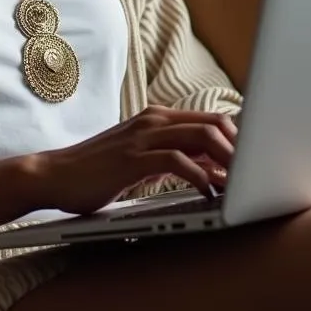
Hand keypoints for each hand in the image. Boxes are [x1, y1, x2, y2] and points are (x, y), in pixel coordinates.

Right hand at [33, 105, 236, 215]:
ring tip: (240, 183)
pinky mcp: (132, 158)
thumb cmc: (99, 171)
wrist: (54, 175)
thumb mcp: (144, 161)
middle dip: (240, 148)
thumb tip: (218, 168)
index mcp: (158, 118)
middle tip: (256, 174)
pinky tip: (207, 193)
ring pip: (200, 137)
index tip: (255, 160)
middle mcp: (153, 120)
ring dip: (226, 160)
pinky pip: (177, 161)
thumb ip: (178, 158)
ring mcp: (143, 137)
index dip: (238, 138)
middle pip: (213, 123)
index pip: (210, 118)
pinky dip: (199, 177)